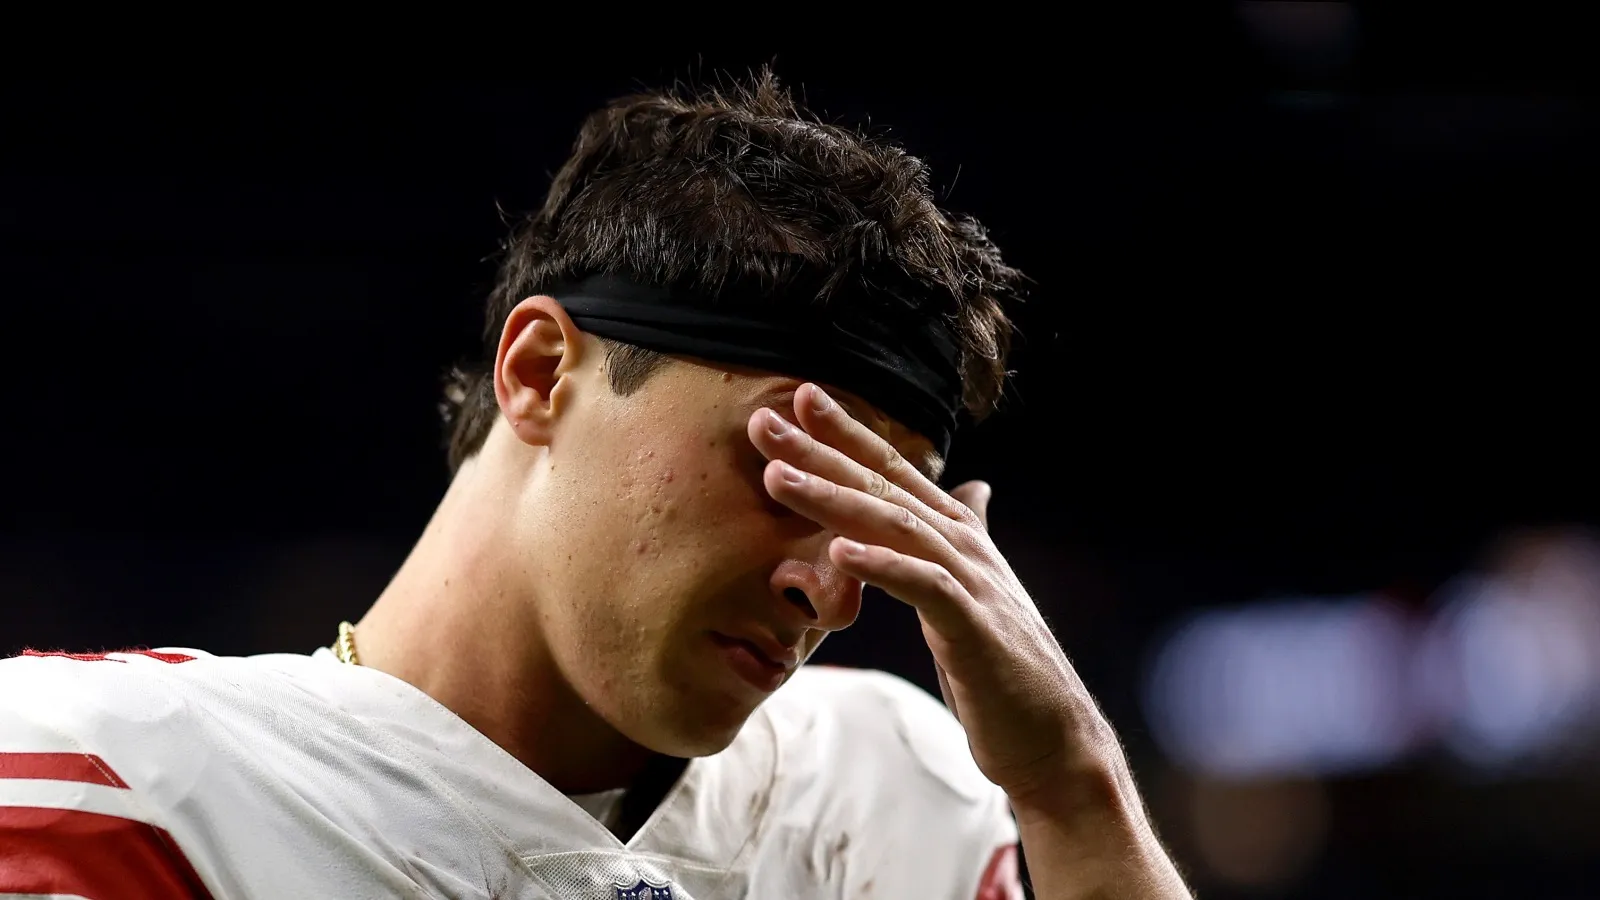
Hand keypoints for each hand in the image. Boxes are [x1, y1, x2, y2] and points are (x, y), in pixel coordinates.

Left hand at [747, 383, 1122, 806]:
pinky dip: (882, 565)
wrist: (1050, 735)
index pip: (893, 470)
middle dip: (821, 450)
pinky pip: (922, 587)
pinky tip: (839, 551)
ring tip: (778, 477)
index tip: (799, 395)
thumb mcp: (976, 590)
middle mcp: (964, 545)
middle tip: (762, 419)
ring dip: (833, 498)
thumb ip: (967, 534)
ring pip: (893, 525)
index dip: (847, 432)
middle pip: (883, 486)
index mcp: (957, 534)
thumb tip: (975, 488)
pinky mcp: (973, 627)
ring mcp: (971, 582)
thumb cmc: (1004, 666)